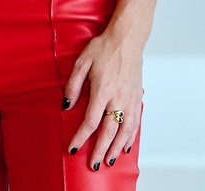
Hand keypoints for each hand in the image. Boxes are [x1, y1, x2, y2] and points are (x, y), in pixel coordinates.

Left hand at [63, 30, 142, 169]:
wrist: (127, 38)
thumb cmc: (104, 47)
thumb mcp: (82, 61)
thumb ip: (73, 85)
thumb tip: (66, 105)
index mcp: (102, 90)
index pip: (90, 121)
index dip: (81, 138)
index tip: (73, 149)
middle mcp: (118, 98)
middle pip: (109, 132)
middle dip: (100, 151)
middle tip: (93, 165)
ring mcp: (130, 98)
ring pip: (124, 131)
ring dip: (116, 148)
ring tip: (109, 160)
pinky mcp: (137, 96)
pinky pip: (135, 122)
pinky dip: (131, 137)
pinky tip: (126, 146)